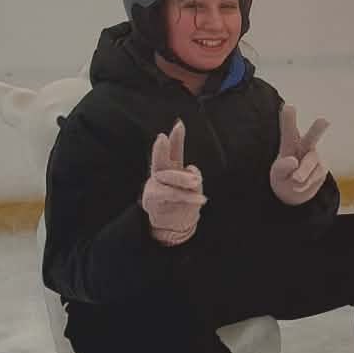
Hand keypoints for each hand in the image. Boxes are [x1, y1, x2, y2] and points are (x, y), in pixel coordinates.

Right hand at [141, 121, 204, 244]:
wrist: (172, 228)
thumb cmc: (183, 205)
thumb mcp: (192, 189)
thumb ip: (191, 178)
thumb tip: (190, 171)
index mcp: (170, 167)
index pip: (174, 150)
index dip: (176, 138)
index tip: (179, 124)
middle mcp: (160, 174)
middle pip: (160, 160)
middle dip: (161, 148)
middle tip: (164, 138)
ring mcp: (155, 186)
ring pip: (166, 176)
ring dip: (182, 178)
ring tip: (196, 181)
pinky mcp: (153, 199)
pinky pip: (170, 194)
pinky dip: (186, 195)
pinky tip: (200, 199)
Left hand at [270, 104, 330, 204]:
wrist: (294, 193)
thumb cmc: (283, 177)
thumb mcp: (277, 175)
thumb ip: (282, 168)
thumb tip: (293, 161)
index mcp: (289, 143)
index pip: (289, 130)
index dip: (289, 118)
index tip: (288, 106)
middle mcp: (304, 146)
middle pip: (312, 137)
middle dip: (318, 129)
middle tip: (325, 120)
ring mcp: (314, 157)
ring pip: (310, 164)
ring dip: (302, 174)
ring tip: (294, 179)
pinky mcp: (322, 168)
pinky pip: (315, 177)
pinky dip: (306, 183)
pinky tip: (302, 183)